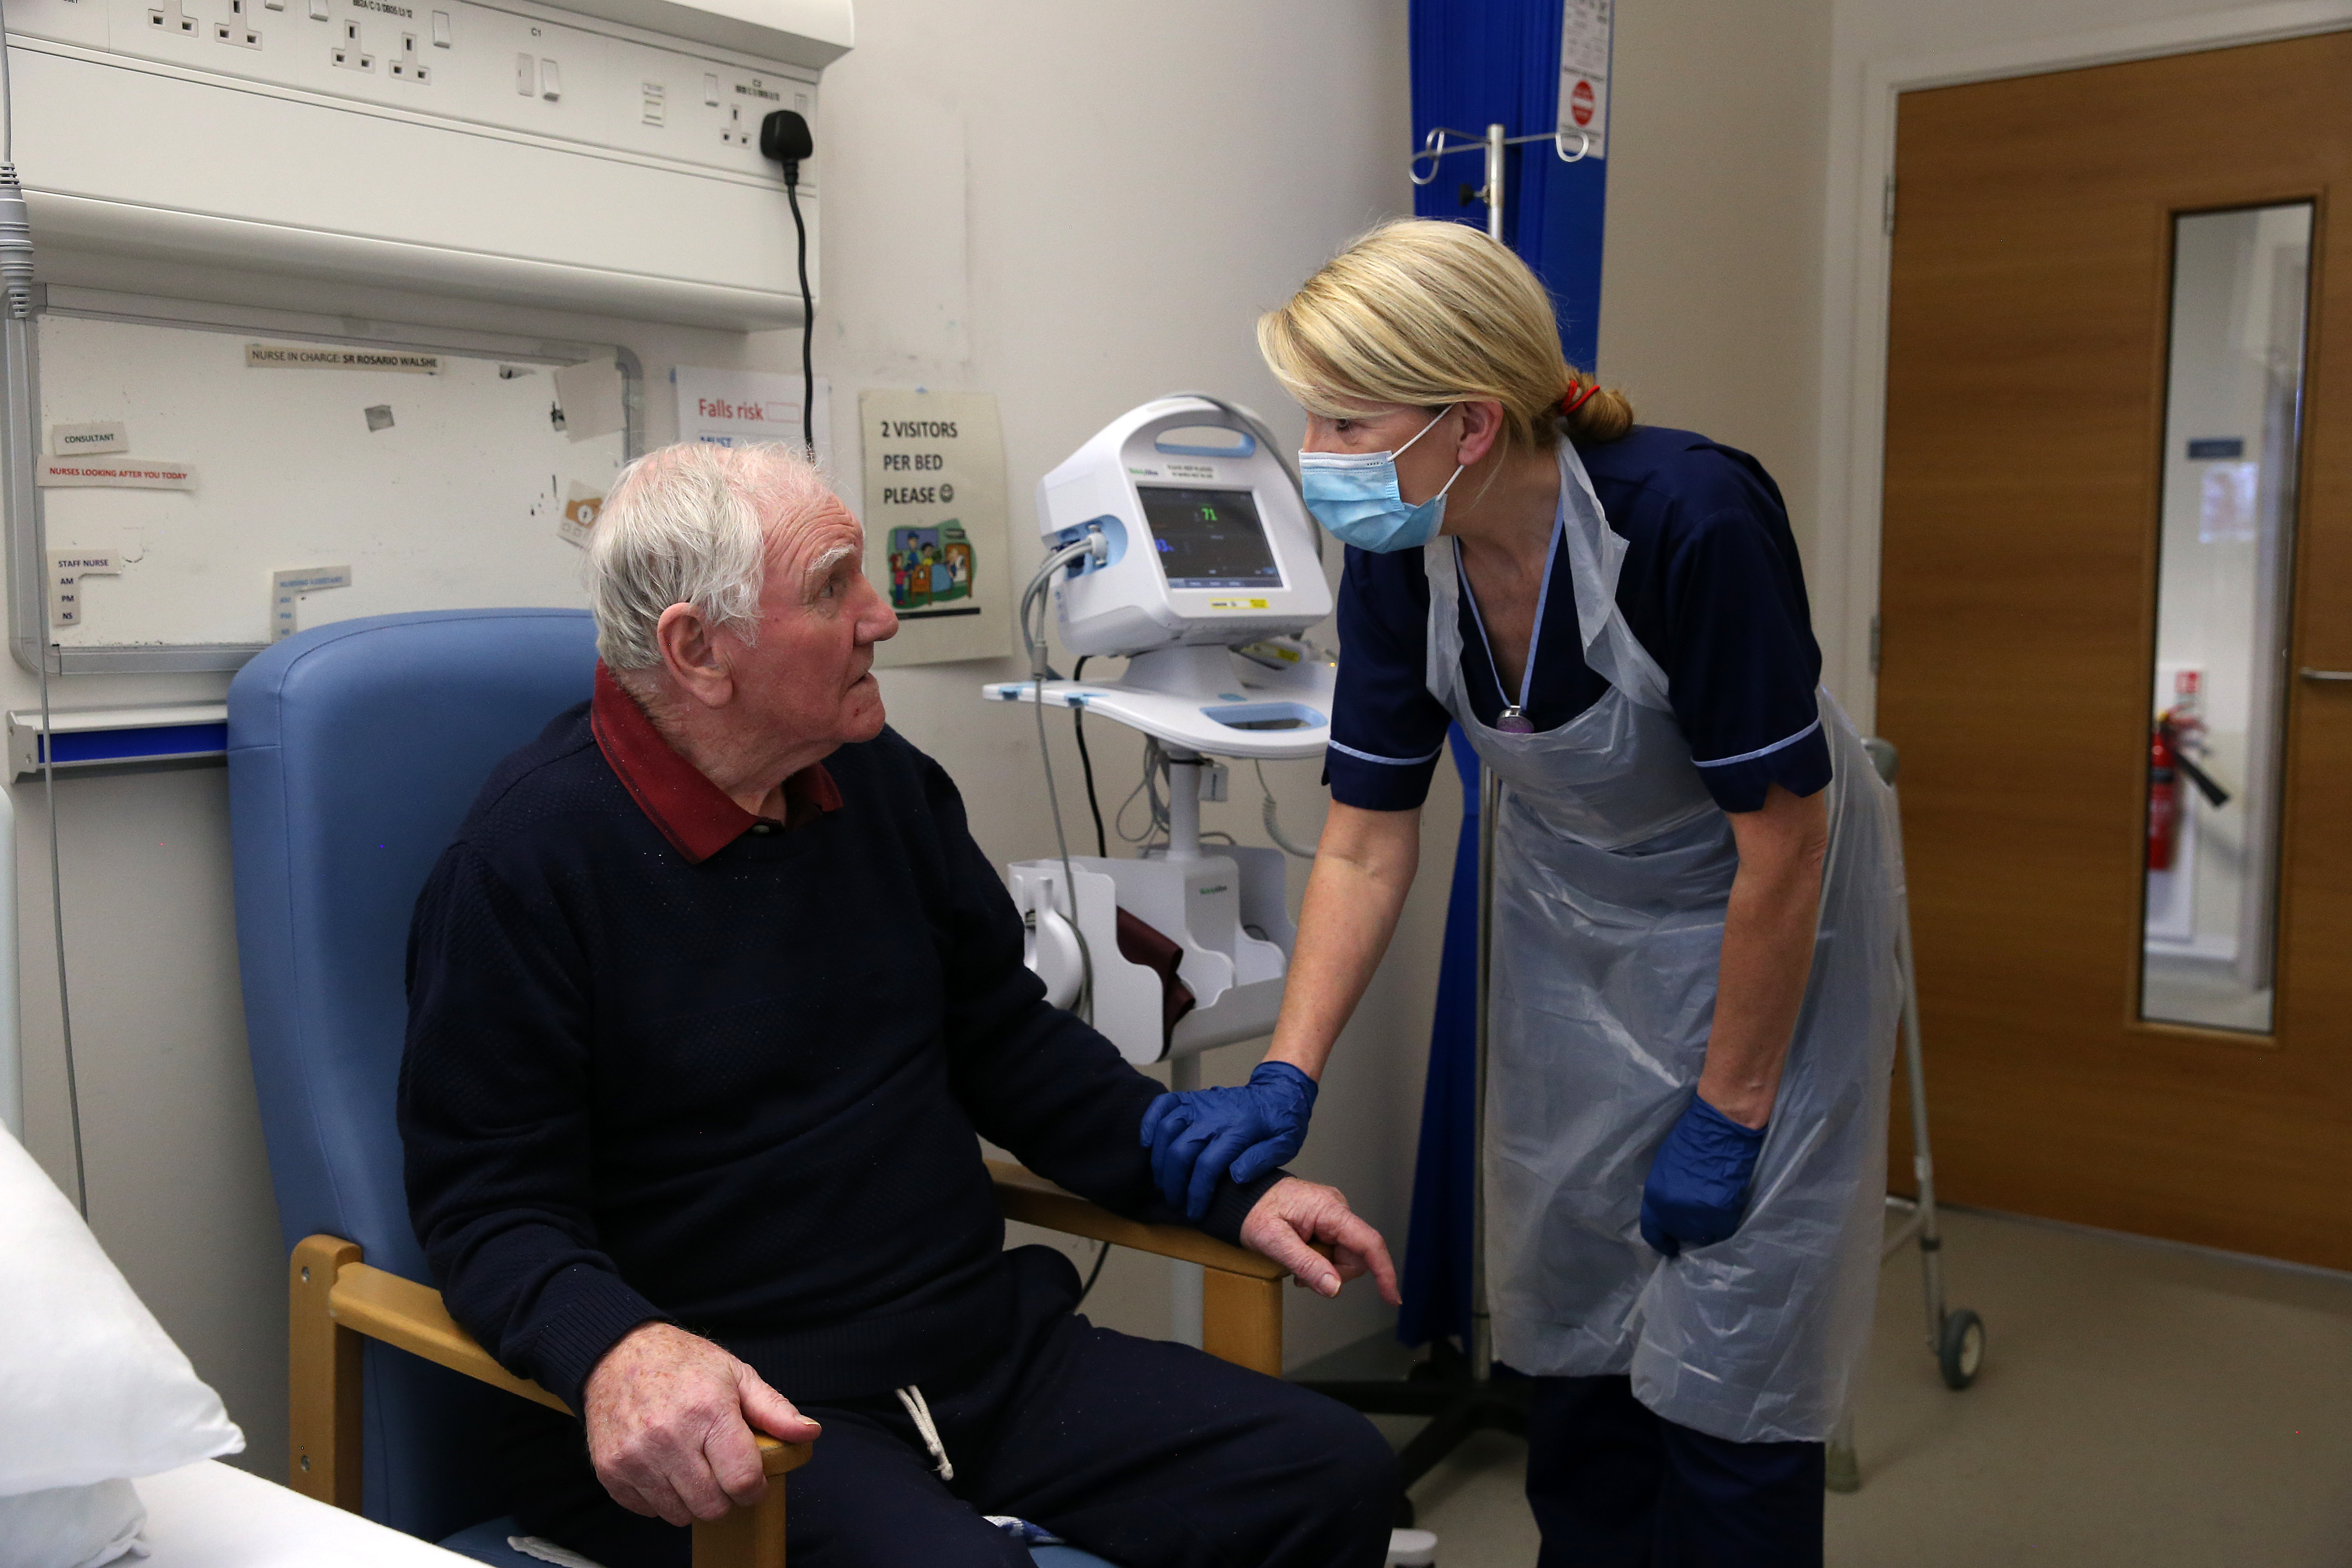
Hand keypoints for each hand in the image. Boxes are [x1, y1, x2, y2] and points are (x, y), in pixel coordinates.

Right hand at [582, 1322, 820, 1525]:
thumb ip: (774, 1408)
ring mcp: (635, 1457)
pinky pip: (646, 1511)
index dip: (754, 1489)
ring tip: (692, 1468)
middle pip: (712, 1506)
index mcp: (708, 1411)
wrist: (616, 1353)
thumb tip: (809, 1433)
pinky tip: (664, 1469)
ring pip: (678, 1515)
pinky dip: (660, 1499)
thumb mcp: (735, 1374)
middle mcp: (669, 1438)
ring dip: (691, 1500)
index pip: (742, 1480)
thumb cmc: (683, 1363)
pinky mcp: (610, 1470)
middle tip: (721, 1473)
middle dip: (725, 1497)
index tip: (753, 1482)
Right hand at [1140, 1062, 1318, 1218]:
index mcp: (1239, 1131)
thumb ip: (1261, 1161)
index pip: (1207, 1166)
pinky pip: (1162, 1105)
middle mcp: (1214, 1116)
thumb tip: (1235, 1177)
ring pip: (1166, 1130)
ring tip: (1164, 1182)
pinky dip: (1149, 1123)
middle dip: (1174, 1183)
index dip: (1196, 1193)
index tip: (1194, 1212)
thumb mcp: (1285, 1145)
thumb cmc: (1281, 1121)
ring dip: (1159, 1160)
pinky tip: (1148, 1144)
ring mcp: (1200, 1104)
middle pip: (1181, 1151)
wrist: (1278, 1090)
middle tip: (1176, 1202)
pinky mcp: (1192, 1097)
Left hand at [1239, 1176, 1400, 1304]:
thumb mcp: (1273, 1242)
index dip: (1384, 1272)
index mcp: (1328, 1209)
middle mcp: (1337, 1208)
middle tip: (1300, 1273)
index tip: (1393, 1298)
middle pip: (1357, 1256)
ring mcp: (1333, 1214)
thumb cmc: (1253, 1212)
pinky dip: (1320, 1260)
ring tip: (1295, 1261)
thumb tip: (1335, 1287)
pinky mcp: (1328, 1221)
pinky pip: (1336, 1250)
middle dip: (1334, 1272)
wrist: (1241, 1196)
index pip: (1369, 1242)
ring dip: (1324, 1268)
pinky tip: (1301, 1256)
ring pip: (1346, 1257)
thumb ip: (1306, 1264)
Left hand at [1638, 1094, 1765, 1258]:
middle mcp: (1674, 1214)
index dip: (1662, 1243)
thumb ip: (1666, 1196)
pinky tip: (1727, 1204)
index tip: (1671, 1248)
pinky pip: (1723, 1229)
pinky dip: (1725, 1220)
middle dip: (1688, 1227)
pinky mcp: (1722, 1217)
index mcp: (1655, 1199)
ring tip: (1714, 1207)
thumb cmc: (1690, 1142)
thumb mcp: (1665, 1170)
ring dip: (1708, 1225)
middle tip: (1699, 1214)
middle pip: (1681, 1233)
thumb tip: (1672, 1213)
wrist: (1719, 1133)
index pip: (1652, 1232)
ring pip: (1704, 1235)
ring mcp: (1699, 1218)